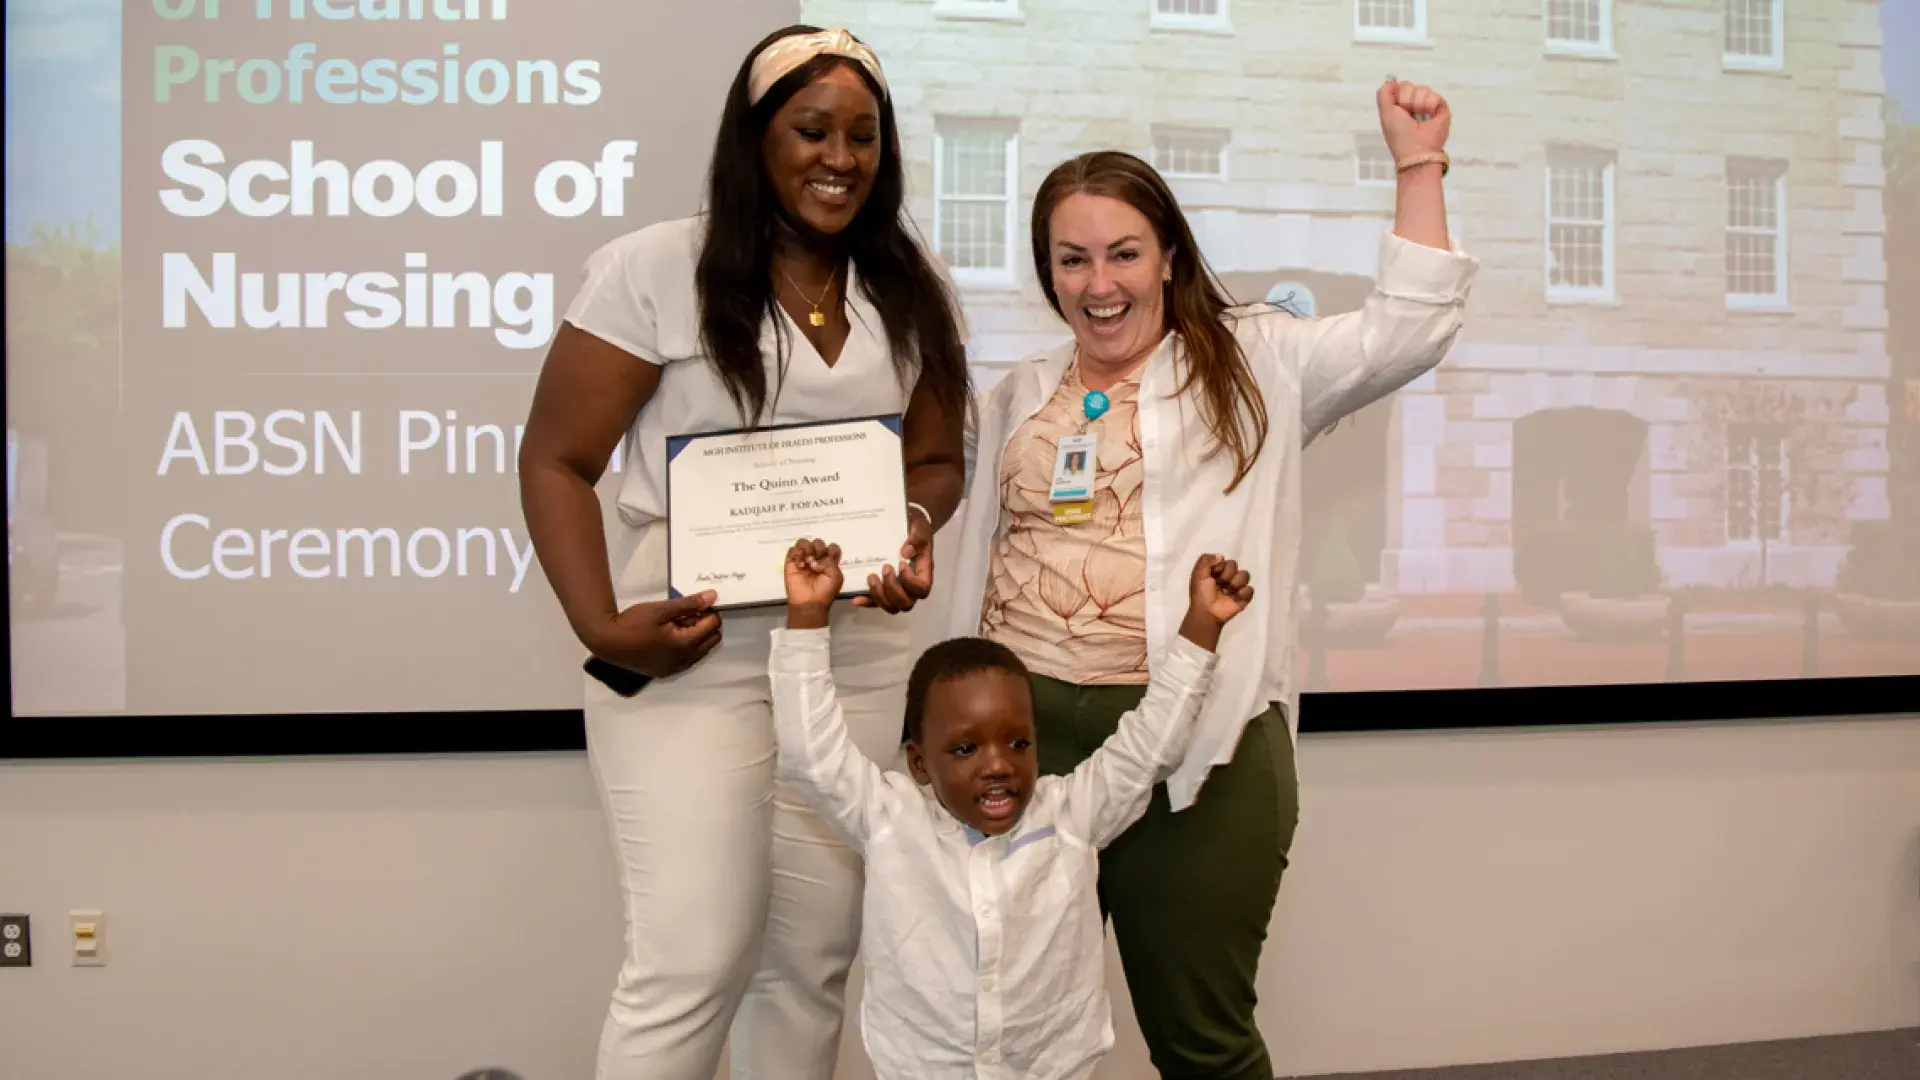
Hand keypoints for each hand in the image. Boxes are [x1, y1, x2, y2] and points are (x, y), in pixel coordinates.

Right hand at [585, 592, 721, 678]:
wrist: (607, 642)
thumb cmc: (633, 623)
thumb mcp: (661, 609)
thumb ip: (689, 604)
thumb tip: (712, 597)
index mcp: (686, 645)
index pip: (713, 626)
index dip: (708, 612)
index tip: (696, 604)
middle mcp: (684, 661)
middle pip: (711, 641)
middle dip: (705, 625)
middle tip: (687, 613)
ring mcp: (675, 669)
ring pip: (700, 651)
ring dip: (696, 636)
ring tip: (676, 623)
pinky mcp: (664, 672)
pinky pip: (686, 660)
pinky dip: (685, 647)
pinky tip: (669, 636)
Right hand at [785, 538, 844, 626]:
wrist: (809, 602)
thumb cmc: (825, 591)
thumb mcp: (836, 576)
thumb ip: (830, 562)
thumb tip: (815, 560)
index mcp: (829, 562)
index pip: (832, 547)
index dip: (831, 549)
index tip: (829, 558)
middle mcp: (816, 559)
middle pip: (818, 542)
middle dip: (818, 548)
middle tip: (817, 560)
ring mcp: (803, 560)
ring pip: (804, 542)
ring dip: (807, 549)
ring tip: (808, 562)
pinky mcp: (791, 563)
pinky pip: (792, 550)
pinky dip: (797, 554)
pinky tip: (800, 565)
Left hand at [852, 510, 933, 612]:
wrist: (907, 523)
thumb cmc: (916, 527)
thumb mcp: (920, 527)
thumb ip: (918, 538)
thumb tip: (905, 552)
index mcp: (923, 573)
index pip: (922, 589)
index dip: (910, 582)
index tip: (901, 564)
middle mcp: (911, 587)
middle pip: (905, 603)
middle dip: (892, 589)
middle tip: (885, 568)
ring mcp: (897, 590)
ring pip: (891, 607)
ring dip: (879, 596)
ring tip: (871, 577)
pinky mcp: (883, 589)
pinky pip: (876, 602)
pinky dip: (866, 601)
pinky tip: (855, 598)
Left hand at [1178, 554, 1253, 651]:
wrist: (1207, 613)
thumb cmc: (1201, 594)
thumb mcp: (1198, 574)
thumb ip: (1205, 560)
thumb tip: (1221, 556)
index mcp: (1216, 571)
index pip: (1224, 560)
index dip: (1219, 566)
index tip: (1212, 574)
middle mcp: (1227, 577)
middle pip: (1235, 565)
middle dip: (1226, 574)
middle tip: (1219, 584)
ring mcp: (1237, 587)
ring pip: (1245, 575)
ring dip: (1235, 583)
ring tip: (1227, 591)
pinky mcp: (1244, 597)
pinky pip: (1250, 589)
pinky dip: (1243, 593)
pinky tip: (1234, 598)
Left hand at [1376, 77, 1449, 162]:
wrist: (1416, 150)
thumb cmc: (1399, 134)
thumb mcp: (1386, 113)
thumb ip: (1384, 93)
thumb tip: (1392, 80)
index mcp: (1401, 106)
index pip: (1401, 86)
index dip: (1398, 95)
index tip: (1397, 109)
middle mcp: (1415, 104)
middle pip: (1410, 86)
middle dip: (1406, 99)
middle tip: (1408, 115)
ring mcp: (1428, 106)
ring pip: (1423, 89)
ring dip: (1417, 104)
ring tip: (1419, 118)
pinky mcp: (1441, 108)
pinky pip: (1435, 96)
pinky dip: (1429, 106)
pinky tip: (1428, 117)